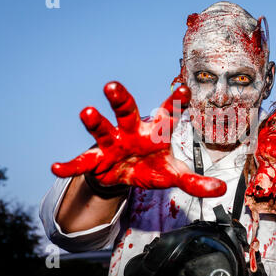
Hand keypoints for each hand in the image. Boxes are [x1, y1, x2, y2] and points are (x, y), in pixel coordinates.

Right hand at [51, 81, 226, 197]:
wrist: (126, 174)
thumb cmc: (152, 166)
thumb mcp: (173, 174)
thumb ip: (194, 181)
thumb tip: (219, 190)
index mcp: (155, 131)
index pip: (168, 114)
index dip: (175, 102)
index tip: (185, 89)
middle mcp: (132, 131)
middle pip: (127, 111)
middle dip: (120, 99)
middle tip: (112, 86)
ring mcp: (112, 143)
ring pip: (102, 128)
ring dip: (94, 122)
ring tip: (87, 112)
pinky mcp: (97, 160)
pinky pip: (82, 162)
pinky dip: (70, 166)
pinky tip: (56, 167)